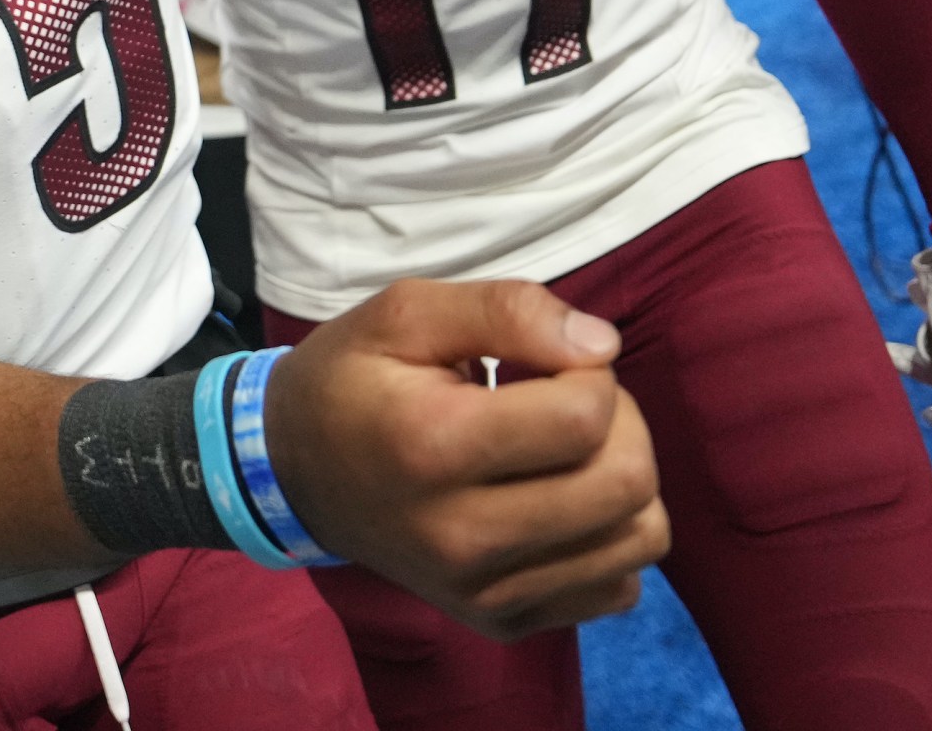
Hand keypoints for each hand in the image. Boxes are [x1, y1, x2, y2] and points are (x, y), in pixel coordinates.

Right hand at [266, 279, 667, 638]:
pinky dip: (607, 537)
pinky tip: (556, 502)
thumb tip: (602, 346)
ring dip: (622, 480)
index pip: (587, 417)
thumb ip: (506, 310)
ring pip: (638, 539)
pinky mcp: (500, 622)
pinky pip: (616, 587)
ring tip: (562, 453)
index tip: (540, 363)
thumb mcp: (407, 312)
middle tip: (562, 401)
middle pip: (628, 484)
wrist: (293, 475)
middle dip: (619, 422)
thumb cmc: (354, 380)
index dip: (588, 371)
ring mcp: (483, 592)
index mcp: (435, 446)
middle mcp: (463, 536)